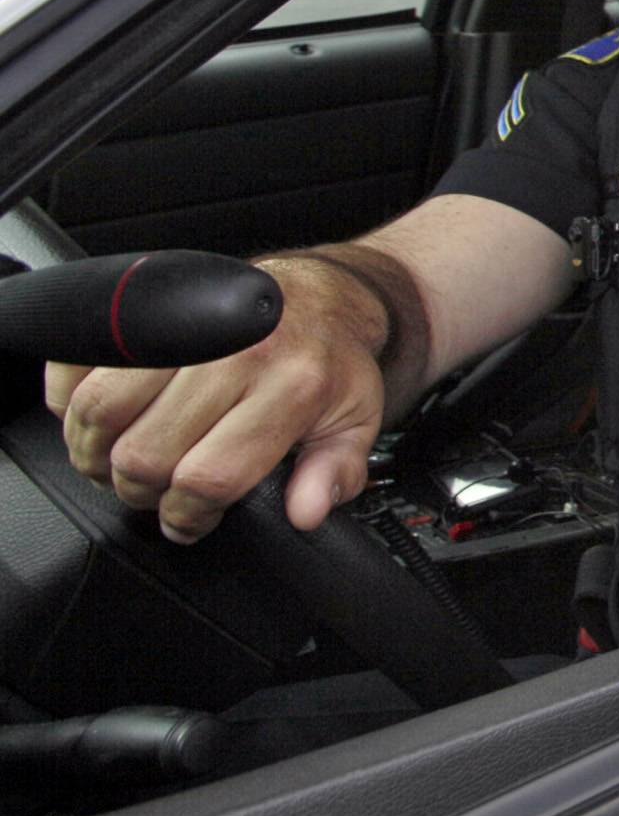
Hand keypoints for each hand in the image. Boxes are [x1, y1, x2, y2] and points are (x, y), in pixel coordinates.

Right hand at [44, 261, 391, 541]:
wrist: (315, 293)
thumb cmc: (326, 362)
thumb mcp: (354, 419)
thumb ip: (335, 471)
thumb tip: (306, 512)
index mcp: (291, 385)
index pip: (211, 476)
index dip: (187, 514)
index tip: (186, 521)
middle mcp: (235, 353)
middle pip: (145, 454)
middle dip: (139, 491)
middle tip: (154, 490)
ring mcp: (185, 325)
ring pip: (101, 413)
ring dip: (96, 451)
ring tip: (119, 460)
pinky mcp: (147, 305)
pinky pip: (77, 362)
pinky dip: (67, 398)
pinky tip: (101, 417)